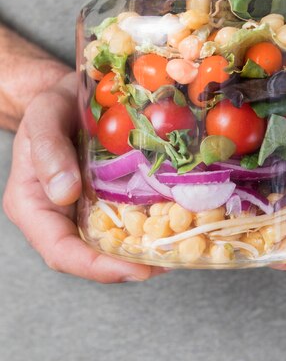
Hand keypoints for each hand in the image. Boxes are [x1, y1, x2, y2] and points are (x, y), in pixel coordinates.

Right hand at [2, 72, 164, 282]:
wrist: (67, 92)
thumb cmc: (49, 105)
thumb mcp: (43, 117)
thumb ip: (48, 151)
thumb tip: (65, 193)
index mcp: (32, 205)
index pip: (59, 251)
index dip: (95, 267)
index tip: (133, 269)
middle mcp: (58, 215)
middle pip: (89, 254)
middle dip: (128, 265)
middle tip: (167, 262)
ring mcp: (83, 208)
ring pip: (111, 241)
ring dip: (143, 249)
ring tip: (179, 248)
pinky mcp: (105, 197)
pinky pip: (125, 218)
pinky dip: (148, 224)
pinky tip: (174, 221)